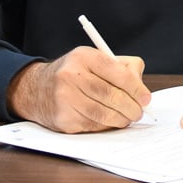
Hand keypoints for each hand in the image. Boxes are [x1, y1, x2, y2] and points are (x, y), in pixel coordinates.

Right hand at [6, 47, 149, 132]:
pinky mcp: (62, 118)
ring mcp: (64, 98)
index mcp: (83, 57)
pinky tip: (109, 121)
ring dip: (121, 119)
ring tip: (127, 118)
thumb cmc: (74, 74)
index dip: (136, 88)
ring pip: (103, 114)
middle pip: (111, 95)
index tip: (146, 98)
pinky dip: (105, 125)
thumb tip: (142, 91)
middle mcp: (71, 76)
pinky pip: (92, 125)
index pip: (117, 73)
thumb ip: (123, 68)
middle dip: (131, 107)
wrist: (36, 89)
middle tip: (139, 112)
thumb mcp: (95, 60)